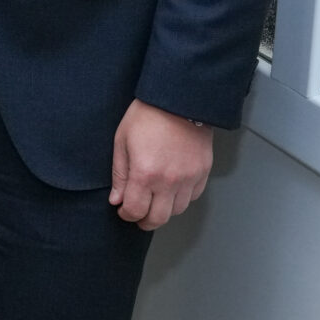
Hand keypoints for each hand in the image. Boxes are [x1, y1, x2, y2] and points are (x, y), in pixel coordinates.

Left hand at [110, 101, 212, 229]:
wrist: (179, 98)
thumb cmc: (147, 115)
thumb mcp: (122, 142)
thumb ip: (120, 175)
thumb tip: (116, 200)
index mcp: (145, 173)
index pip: (135, 211)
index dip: (126, 215)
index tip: (123, 210)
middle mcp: (169, 180)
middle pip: (158, 219)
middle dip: (144, 221)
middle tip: (139, 215)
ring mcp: (189, 177)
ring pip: (177, 210)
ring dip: (164, 210)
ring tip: (155, 199)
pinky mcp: (203, 171)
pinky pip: (193, 196)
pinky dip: (182, 198)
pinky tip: (172, 189)